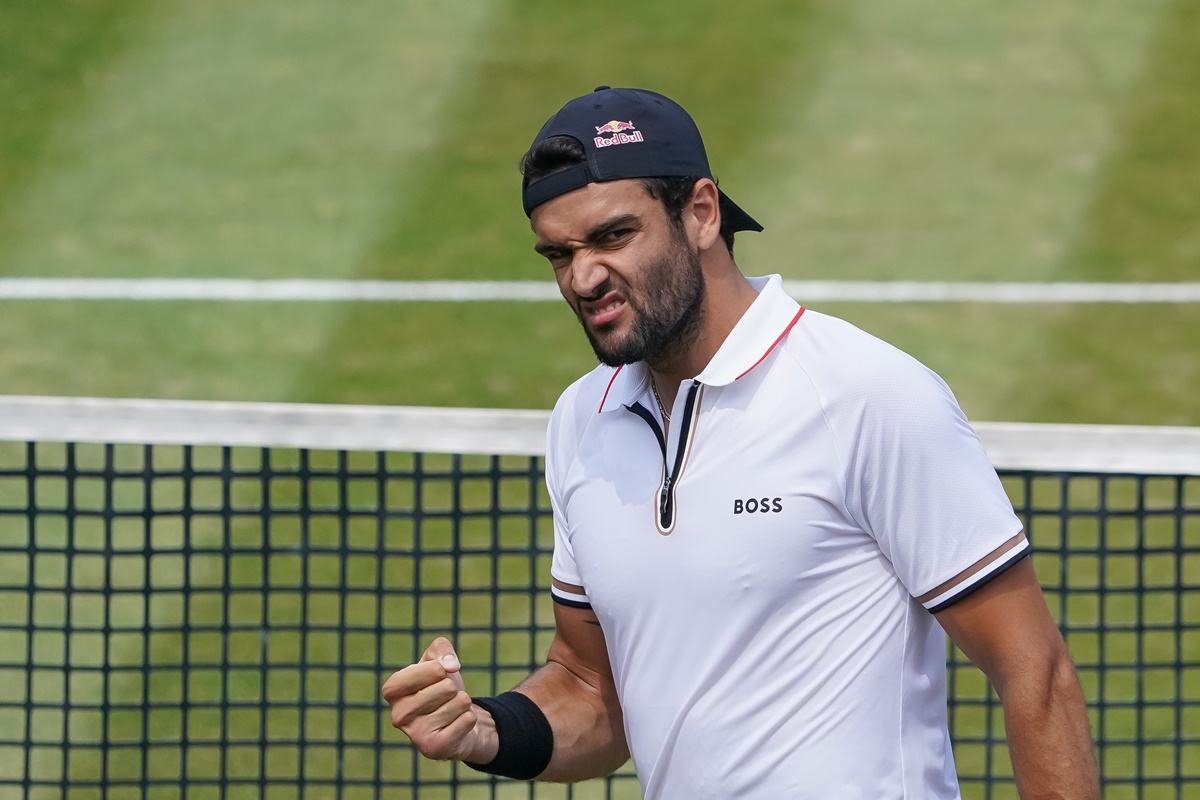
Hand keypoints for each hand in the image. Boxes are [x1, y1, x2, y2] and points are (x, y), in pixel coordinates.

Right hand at [382, 638, 491, 761]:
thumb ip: (441, 649)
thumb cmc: (441, 687)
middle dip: (453, 688)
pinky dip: (469, 719)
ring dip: (462, 704)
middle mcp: (398, 715)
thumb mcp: (438, 660)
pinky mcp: (433, 748)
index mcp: (392, 690)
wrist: (457, 719)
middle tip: (444, 699)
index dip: (441, 669)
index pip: (432, 669)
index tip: (436, 676)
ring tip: (449, 712)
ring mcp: (414, 734)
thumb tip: (450, 667)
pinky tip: (455, 726)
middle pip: (447, 686)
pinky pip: (467, 720)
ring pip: (459, 702)